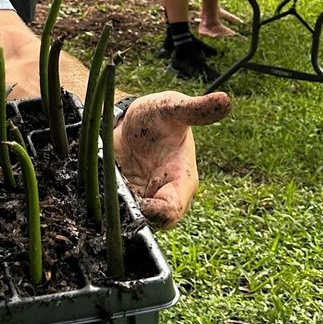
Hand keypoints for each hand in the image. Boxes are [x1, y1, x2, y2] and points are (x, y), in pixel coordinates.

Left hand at [113, 90, 231, 228]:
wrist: (130, 120)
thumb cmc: (159, 114)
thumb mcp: (173, 107)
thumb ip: (195, 109)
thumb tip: (225, 100)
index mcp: (182, 180)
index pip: (173, 210)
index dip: (158, 212)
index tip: (140, 202)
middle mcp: (164, 196)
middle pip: (153, 223)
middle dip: (134, 215)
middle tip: (116, 197)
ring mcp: (144, 200)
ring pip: (132, 221)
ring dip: (118, 211)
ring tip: (104, 190)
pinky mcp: (125, 200)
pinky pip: (116, 212)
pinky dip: (106, 206)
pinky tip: (96, 189)